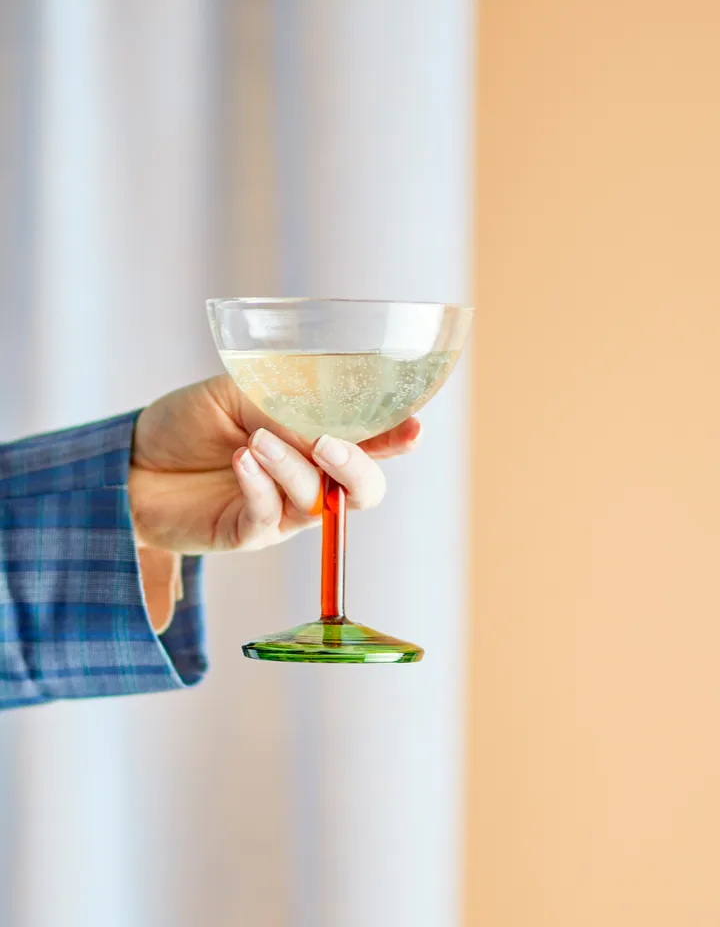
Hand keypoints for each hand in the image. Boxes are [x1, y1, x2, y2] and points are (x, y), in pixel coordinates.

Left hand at [128, 374, 421, 554]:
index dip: (395, 436)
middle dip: (357, 467)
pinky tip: (242, 459)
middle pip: (361, 490)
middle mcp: (308, 479)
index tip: (413, 428)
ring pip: (314, 500)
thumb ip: (283, 404)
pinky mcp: (247, 533)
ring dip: (291, 466)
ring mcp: (281, 511)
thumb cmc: (189, 422)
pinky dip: (260, 485)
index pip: (368, 440)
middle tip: (327, 443)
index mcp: (313, 439)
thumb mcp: (237, 394)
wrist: (131, 461)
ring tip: (255, 438)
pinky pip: (268, 516)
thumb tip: (323, 420)